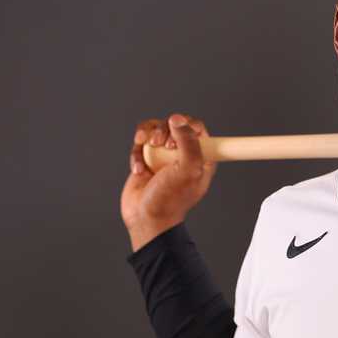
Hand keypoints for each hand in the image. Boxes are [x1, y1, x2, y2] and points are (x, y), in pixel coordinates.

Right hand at [120, 113, 217, 251]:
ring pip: (154, 128)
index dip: (187, 125)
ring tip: (147, 145)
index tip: (177, 135)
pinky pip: (139, 142)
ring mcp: (163, 155)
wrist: (145, 218)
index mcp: (201, 157)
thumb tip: (178, 119)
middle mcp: (183, 154)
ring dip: (148, 134)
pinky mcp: (145, 158)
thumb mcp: (188, 170)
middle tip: (162, 145)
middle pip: (173, 123)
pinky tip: (139, 170)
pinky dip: (136, 153)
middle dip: (164, 129)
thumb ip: (188, 142)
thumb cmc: (170, 199)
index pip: (198, 128)